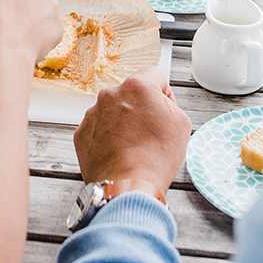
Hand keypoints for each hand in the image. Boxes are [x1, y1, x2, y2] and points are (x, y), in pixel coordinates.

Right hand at [0, 0, 62, 64]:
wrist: (0, 53)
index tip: (3, 1)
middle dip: (25, 2)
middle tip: (11, 18)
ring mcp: (52, 6)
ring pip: (44, 10)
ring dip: (34, 18)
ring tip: (17, 34)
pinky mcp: (58, 27)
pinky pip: (49, 30)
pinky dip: (40, 37)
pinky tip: (25, 44)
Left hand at [73, 69, 190, 198]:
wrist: (128, 187)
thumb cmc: (155, 158)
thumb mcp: (181, 123)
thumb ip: (170, 102)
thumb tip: (161, 101)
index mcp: (136, 86)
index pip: (155, 75)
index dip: (164, 92)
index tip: (164, 107)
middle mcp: (110, 94)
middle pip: (131, 94)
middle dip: (141, 108)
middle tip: (150, 132)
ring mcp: (92, 114)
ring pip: (113, 111)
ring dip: (123, 123)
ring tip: (134, 147)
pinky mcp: (81, 133)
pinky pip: (98, 128)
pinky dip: (107, 137)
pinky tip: (120, 153)